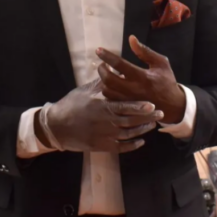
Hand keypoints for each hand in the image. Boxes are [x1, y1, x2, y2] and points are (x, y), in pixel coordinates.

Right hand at [43, 80, 164, 152]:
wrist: (57, 126)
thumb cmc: (71, 104)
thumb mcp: (85, 91)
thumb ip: (102, 82)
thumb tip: (112, 68)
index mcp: (102, 107)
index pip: (125, 107)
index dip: (140, 106)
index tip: (152, 104)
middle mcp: (106, 123)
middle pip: (131, 121)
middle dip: (147, 118)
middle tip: (160, 114)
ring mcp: (104, 136)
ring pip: (128, 134)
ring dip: (142, 130)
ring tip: (152, 125)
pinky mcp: (101, 146)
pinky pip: (121, 148)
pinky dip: (132, 145)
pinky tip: (141, 141)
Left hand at [97, 36, 186, 124]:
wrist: (173, 105)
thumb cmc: (166, 82)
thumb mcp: (161, 63)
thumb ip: (144, 51)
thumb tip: (131, 39)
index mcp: (142, 77)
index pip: (119, 64)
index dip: (107, 56)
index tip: (99, 50)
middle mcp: (133, 90)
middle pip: (108, 79)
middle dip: (101, 70)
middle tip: (103, 64)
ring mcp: (129, 101)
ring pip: (107, 91)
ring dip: (103, 81)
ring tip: (107, 74)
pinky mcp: (127, 108)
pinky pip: (110, 100)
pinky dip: (108, 91)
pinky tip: (111, 86)